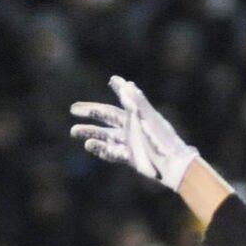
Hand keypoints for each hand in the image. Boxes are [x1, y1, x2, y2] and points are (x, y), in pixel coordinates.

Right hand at [70, 77, 197, 190]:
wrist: (173, 165)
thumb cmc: (162, 140)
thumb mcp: (148, 117)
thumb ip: (137, 101)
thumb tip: (126, 82)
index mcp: (135, 116)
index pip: (121, 100)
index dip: (117, 89)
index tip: (113, 80)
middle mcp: (131, 128)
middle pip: (106, 118)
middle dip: (89, 113)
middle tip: (73, 110)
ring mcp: (130, 143)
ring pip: (105, 136)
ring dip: (90, 133)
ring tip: (73, 132)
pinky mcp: (131, 158)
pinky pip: (112, 153)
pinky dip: (101, 150)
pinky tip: (89, 146)